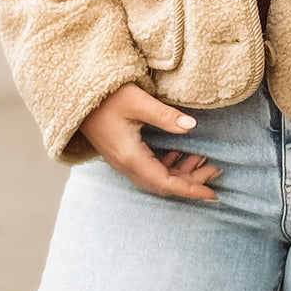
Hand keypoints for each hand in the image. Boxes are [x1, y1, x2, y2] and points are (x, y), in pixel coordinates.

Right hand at [79, 83, 219, 199]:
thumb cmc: (106, 96)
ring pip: (156, 177)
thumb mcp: (138, 101)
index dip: (191, 189)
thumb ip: (165, 116)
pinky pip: (148, 169)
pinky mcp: (121, 153)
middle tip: (215, 171)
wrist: (76, 97)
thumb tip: (192, 127)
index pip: (166, 183)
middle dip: (190, 181)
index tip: (213, 194)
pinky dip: (168, 165)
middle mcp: (126, 164)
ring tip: (202, 161)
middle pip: (163, 183)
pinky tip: (179, 153)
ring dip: (180, 173)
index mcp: (131, 157)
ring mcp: (122, 160)